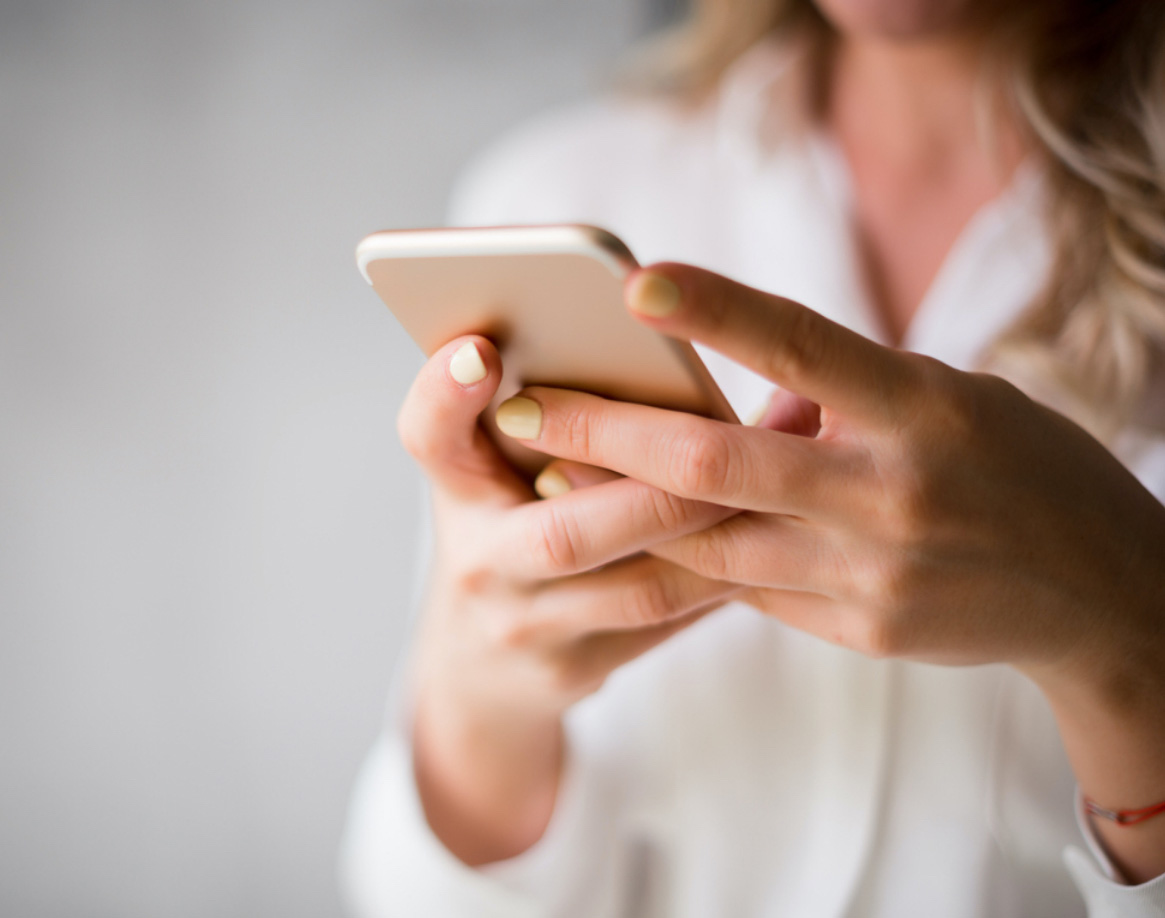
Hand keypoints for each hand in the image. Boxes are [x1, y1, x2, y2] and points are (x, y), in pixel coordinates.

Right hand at [398, 334, 739, 864]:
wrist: (479, 667)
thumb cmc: (506, 531)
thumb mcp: (497, 472)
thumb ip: (548, 416)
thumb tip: (657, 342)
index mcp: (455, 489)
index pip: (429, 436)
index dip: (445, 394)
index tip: (482, 351)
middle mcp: (479, 563)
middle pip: (567, 532)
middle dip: (663, 491)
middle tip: (737, 442)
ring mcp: (525, 628)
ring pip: (640, 589)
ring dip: (719, 538)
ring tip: (781, 486)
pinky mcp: (573, 671)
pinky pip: (667, 623)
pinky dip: (724, 580)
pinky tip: (773, 542)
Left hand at [495, 263, 1164, 878]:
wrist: (1097, 595)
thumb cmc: (1020, 467)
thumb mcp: (951, 401)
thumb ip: (848, 397)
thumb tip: (751, 399)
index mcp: (926, 410)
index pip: (807, 347)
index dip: (719, 312)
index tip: (634, 281)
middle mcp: (892, 494)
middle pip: (717, 465)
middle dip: (605, 432)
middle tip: (519, 403)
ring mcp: (872, 575)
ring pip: (709, 541)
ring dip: (620, 507)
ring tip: (547, 471)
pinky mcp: (858, 630)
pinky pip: (749, 589)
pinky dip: (693, 555)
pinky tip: (640, 532)